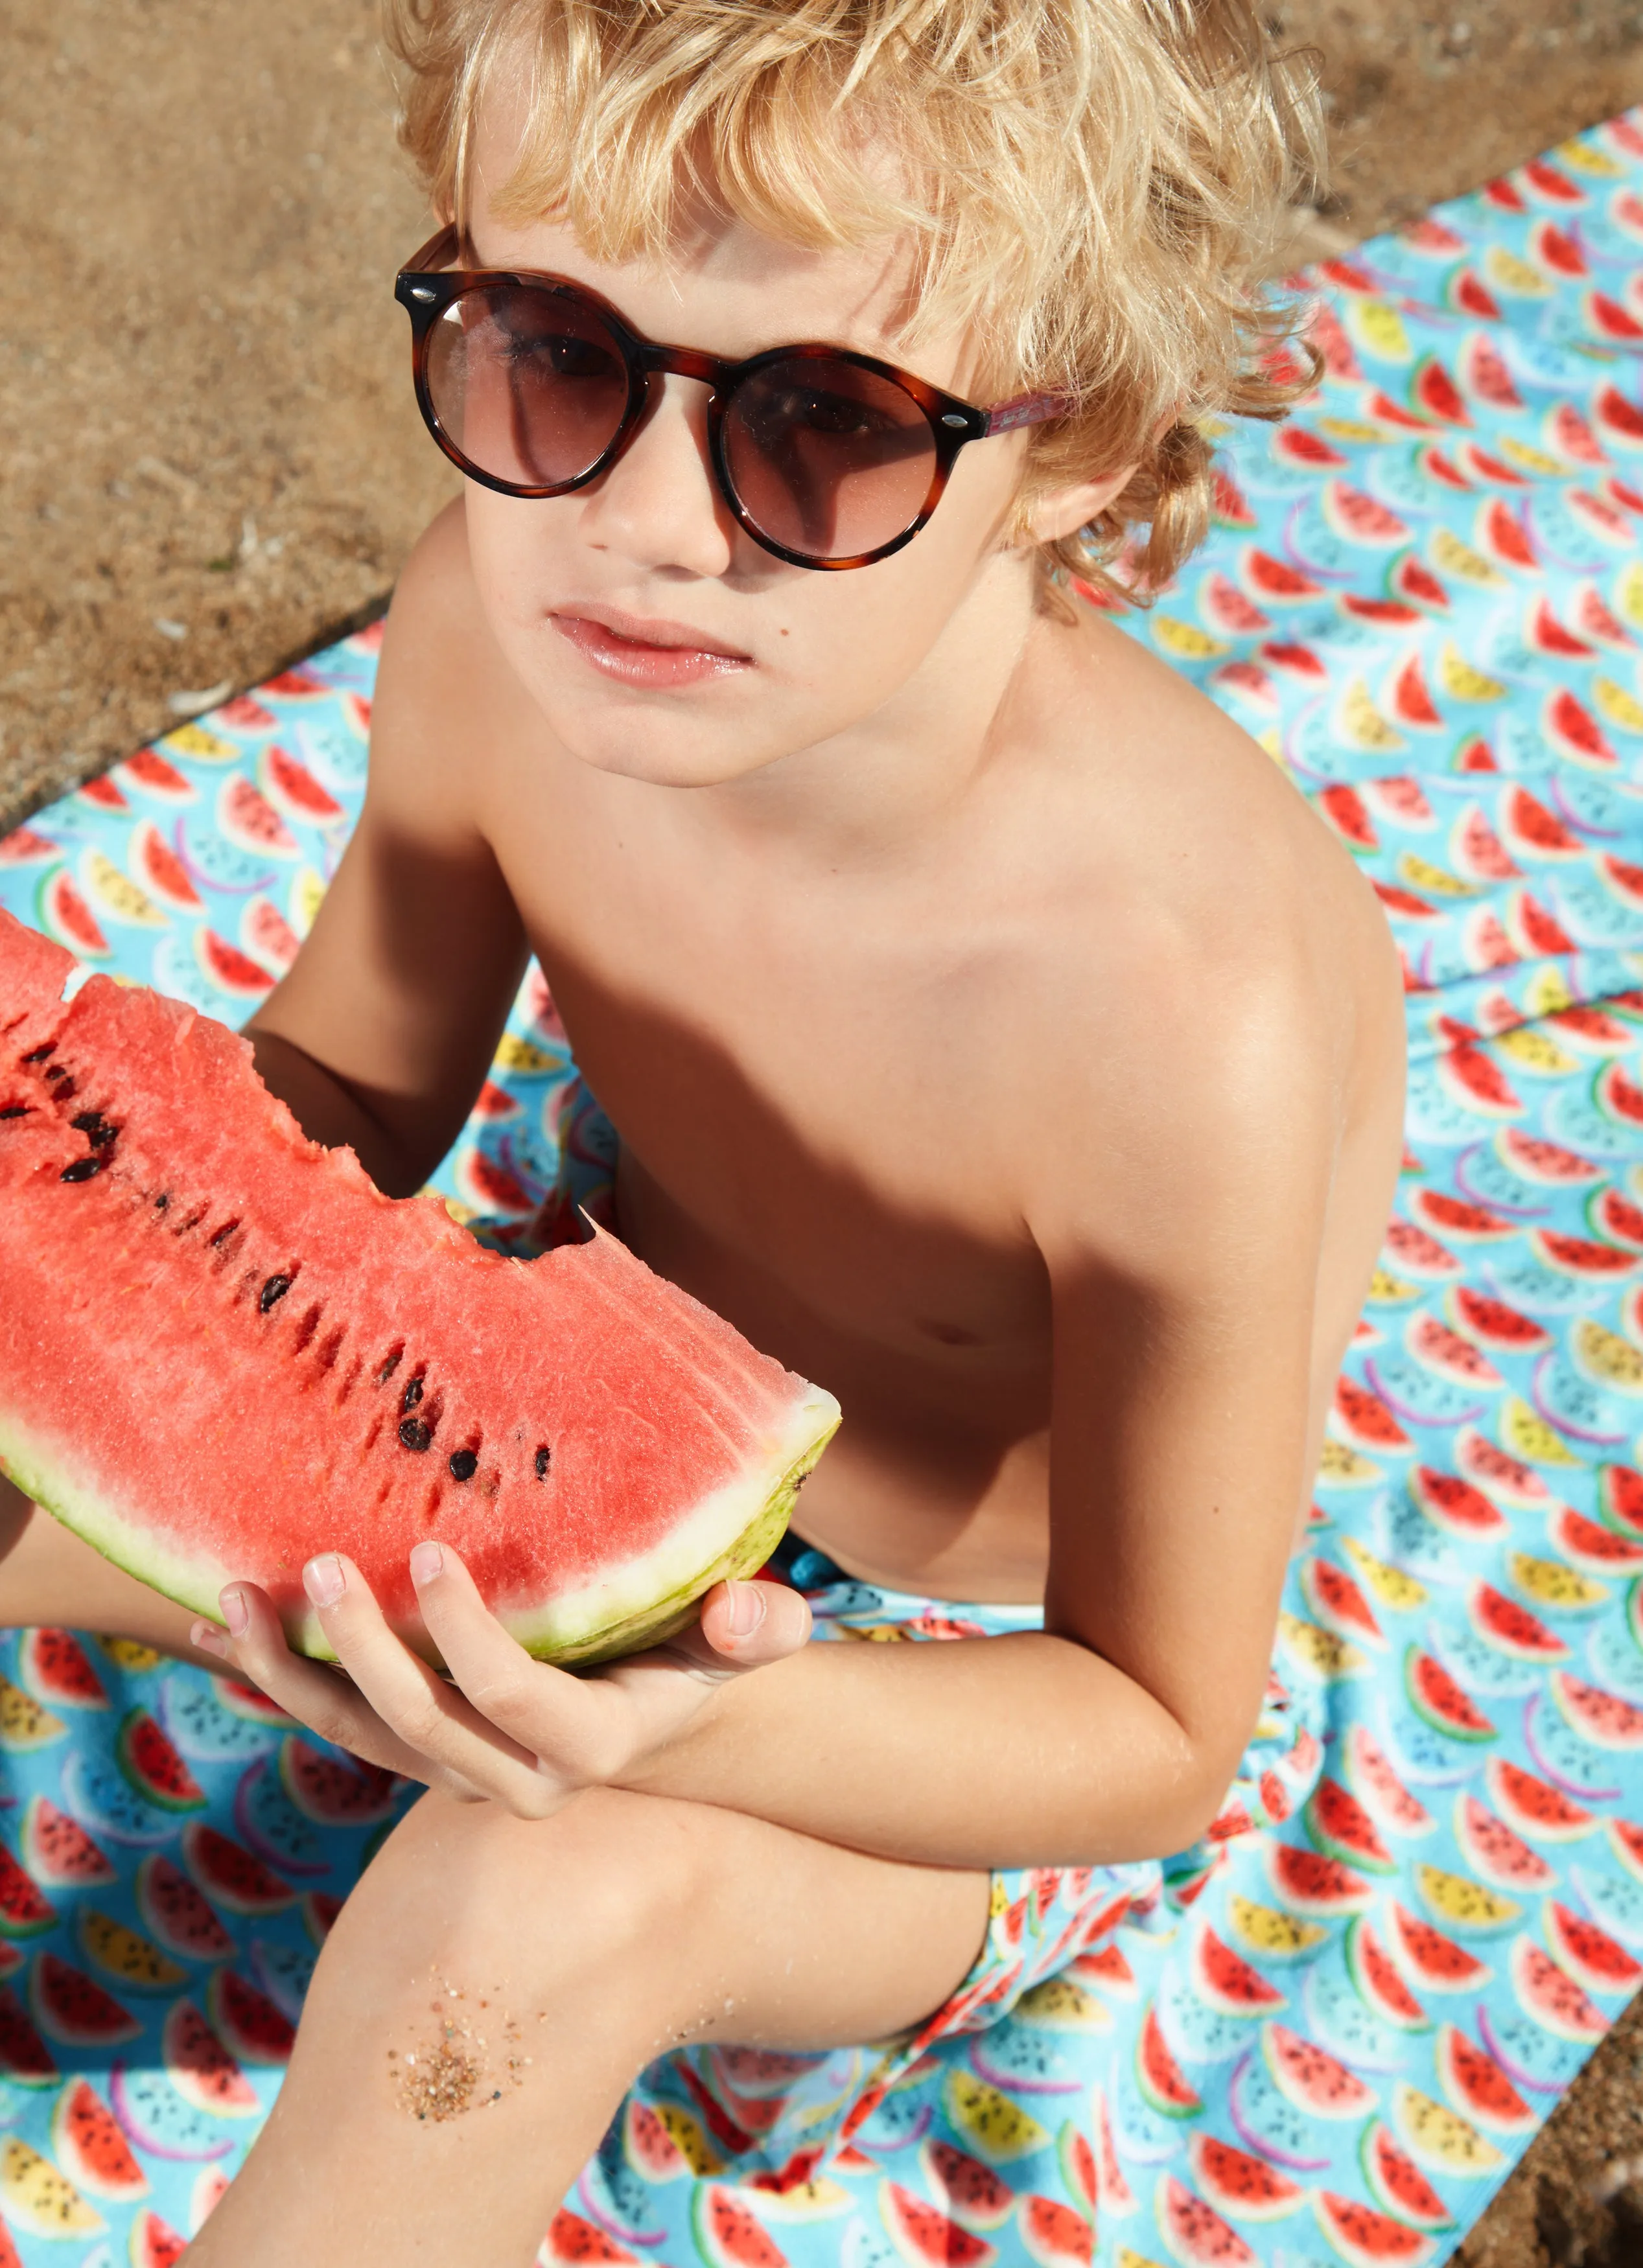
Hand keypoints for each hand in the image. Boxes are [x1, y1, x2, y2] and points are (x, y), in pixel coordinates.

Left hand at [188, 1544, 811, 1818]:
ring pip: (356, 1734)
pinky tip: (216, 1631)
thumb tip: (745, 1613)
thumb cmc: (700, 1653)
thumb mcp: (740, 1641)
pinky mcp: (415, 1754)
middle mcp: (511, 1779)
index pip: (510, 1697)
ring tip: (231, 1599)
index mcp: (588, 1747)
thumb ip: (757, 1627)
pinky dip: (274, 1679)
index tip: (425, 1552)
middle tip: (318, 1564)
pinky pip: (334, 1725)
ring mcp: (455, 1773)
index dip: (462, 1635)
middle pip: (414, 1723)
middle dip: (358, 1648)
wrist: (661, 1711)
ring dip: (287, 1672)